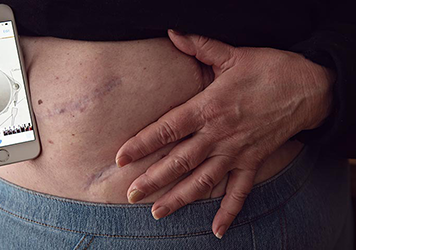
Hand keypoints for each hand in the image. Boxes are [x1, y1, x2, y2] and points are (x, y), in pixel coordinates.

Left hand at [116, 30, 334, 237]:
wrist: (310, 87)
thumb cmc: (270, 69)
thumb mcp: (233, 55)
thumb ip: (200, 46)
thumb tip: (173, 32)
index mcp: (209, 107)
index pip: (168, 128)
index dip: (143, 143)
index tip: (121, 157)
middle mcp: (220, 134)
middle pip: (180, 161)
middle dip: (153, 179)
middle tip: (130, 194)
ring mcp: (237, 151)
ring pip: (203, 180)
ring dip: (180, 198)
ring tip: (157, 212)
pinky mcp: (255, 161)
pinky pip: (240, 191)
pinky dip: (229, 211)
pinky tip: (216, 230)